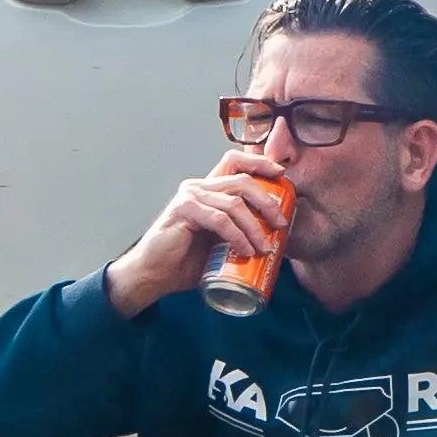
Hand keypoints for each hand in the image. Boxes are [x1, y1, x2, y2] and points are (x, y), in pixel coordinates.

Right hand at [105, 161, 289, 319]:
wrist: (154, 275)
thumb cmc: (186, 260)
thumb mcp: (218, 240)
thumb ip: (238, 229)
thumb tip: (273, 234)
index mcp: (207, 189)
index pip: (234, 162)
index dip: (259, 162)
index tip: (281, 174)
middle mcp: (198, 187)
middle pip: (242, 180)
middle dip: (267, 200)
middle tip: (281, 223)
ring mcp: (190, 197)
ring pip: (234, 203)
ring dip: (254, 227)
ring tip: (264, 247)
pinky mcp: (184, 211)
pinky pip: (220, 220)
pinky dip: (237, 235)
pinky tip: (245, 250)